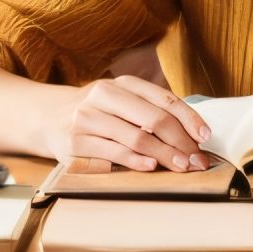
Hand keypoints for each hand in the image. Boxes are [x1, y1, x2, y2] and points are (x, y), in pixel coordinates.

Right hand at [50, 75, 212, 171]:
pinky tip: (151, 167)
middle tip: (197, 160)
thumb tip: (192, 135)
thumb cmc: (95, 114)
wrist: (46, 118)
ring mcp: (88, 118)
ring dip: (164, 155)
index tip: (206, 137)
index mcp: (122, 84)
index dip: (189, 119)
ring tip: (182, 166)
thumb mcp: (120, 102)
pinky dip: (136, 161)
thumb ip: (149, 111)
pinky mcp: (76, 142)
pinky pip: (114, 153)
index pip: (164, 100)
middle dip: (181, 142)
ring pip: (137, 138)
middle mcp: (104, 95)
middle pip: (154, 119)